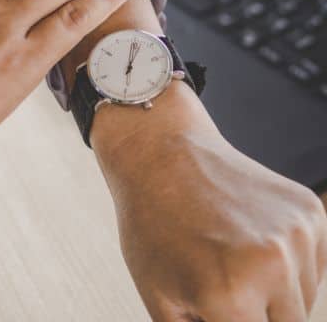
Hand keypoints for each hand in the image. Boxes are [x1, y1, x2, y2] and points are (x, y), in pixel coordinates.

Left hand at [92, 84, 326, 321]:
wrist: (161, 155)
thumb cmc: (151, 226)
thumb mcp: (160, 299)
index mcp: (229, 297)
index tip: (217, 309)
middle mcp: (272, 266)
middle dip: (254, 317)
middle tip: (222, 290)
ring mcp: (295, 235)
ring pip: (303, 301)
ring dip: (275, 295)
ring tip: (229, 260)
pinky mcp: (310, 213)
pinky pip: (313, 266)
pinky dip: (288, 265)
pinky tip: (247, 240)